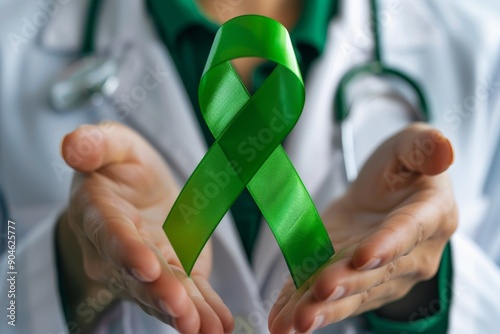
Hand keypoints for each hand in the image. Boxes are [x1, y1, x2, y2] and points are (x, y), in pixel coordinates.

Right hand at [57, 123, 232, 333]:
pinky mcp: (174, 275)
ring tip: (204, 329)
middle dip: (158, 292)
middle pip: (136, 275)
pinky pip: (187, 296)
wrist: (134, 194)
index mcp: (99, 214)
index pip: (110, 234)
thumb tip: (72, 147)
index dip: (127, 250)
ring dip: (183, 312)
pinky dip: (203, 312)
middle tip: (180, 309)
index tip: (146, 265)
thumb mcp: (113, 145)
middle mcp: (118, 251)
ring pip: (162, 293)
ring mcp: (147, 268)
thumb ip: (95, 144)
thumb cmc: (121, 168)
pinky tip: (219, 326)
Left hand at [268, 123, 456, 332]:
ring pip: (351, 294)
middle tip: (318, 295)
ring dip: (322, 309)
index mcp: (430, 215)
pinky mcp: (352, 280)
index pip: (409, 232)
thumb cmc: (402, 169)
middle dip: (346, 285)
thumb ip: (424, 147)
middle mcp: (410, 255)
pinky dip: (303, 307)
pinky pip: (330, 297)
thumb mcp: (412, 146)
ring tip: (294, 323)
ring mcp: (381, 273)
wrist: (385, 194)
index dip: (386, 245)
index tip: (361, 257)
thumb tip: (443, 150)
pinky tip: (281, 321)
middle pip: (376, 273)